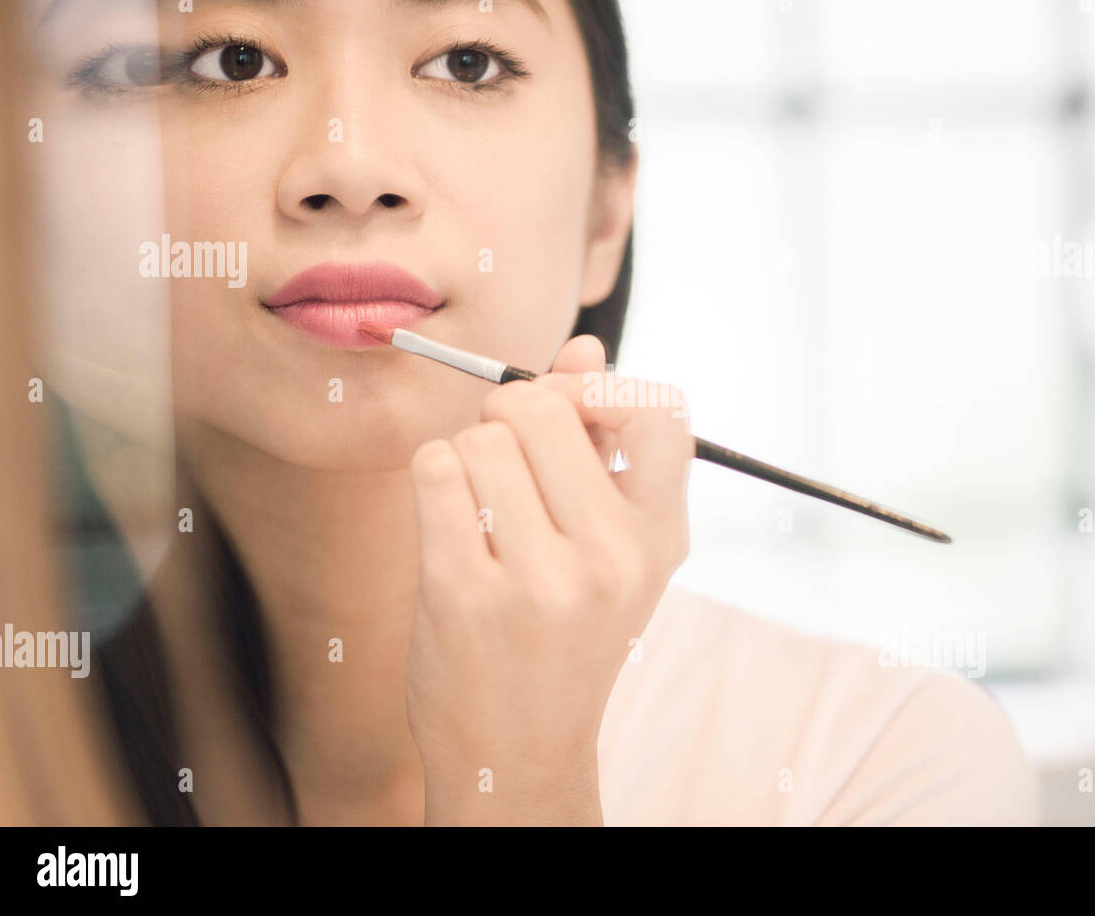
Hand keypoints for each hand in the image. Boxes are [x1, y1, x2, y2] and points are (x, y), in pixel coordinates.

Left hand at [405, 334, 692, 824]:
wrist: (520, 747)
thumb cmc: (565, 633)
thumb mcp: (612, 549)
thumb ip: (603, 444)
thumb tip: (581, 347)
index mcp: (659, 538)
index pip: (660, 410)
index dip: (605, 390)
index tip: (575, 414)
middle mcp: (610, 558)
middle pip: (542, 406)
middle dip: (511, 413)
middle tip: (508, 452)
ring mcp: (538, 579)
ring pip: (481, 436)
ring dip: (468, 454)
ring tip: (481, 505)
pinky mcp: (462, 592)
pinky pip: (434, 469)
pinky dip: (434, 478)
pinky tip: (449, 520)